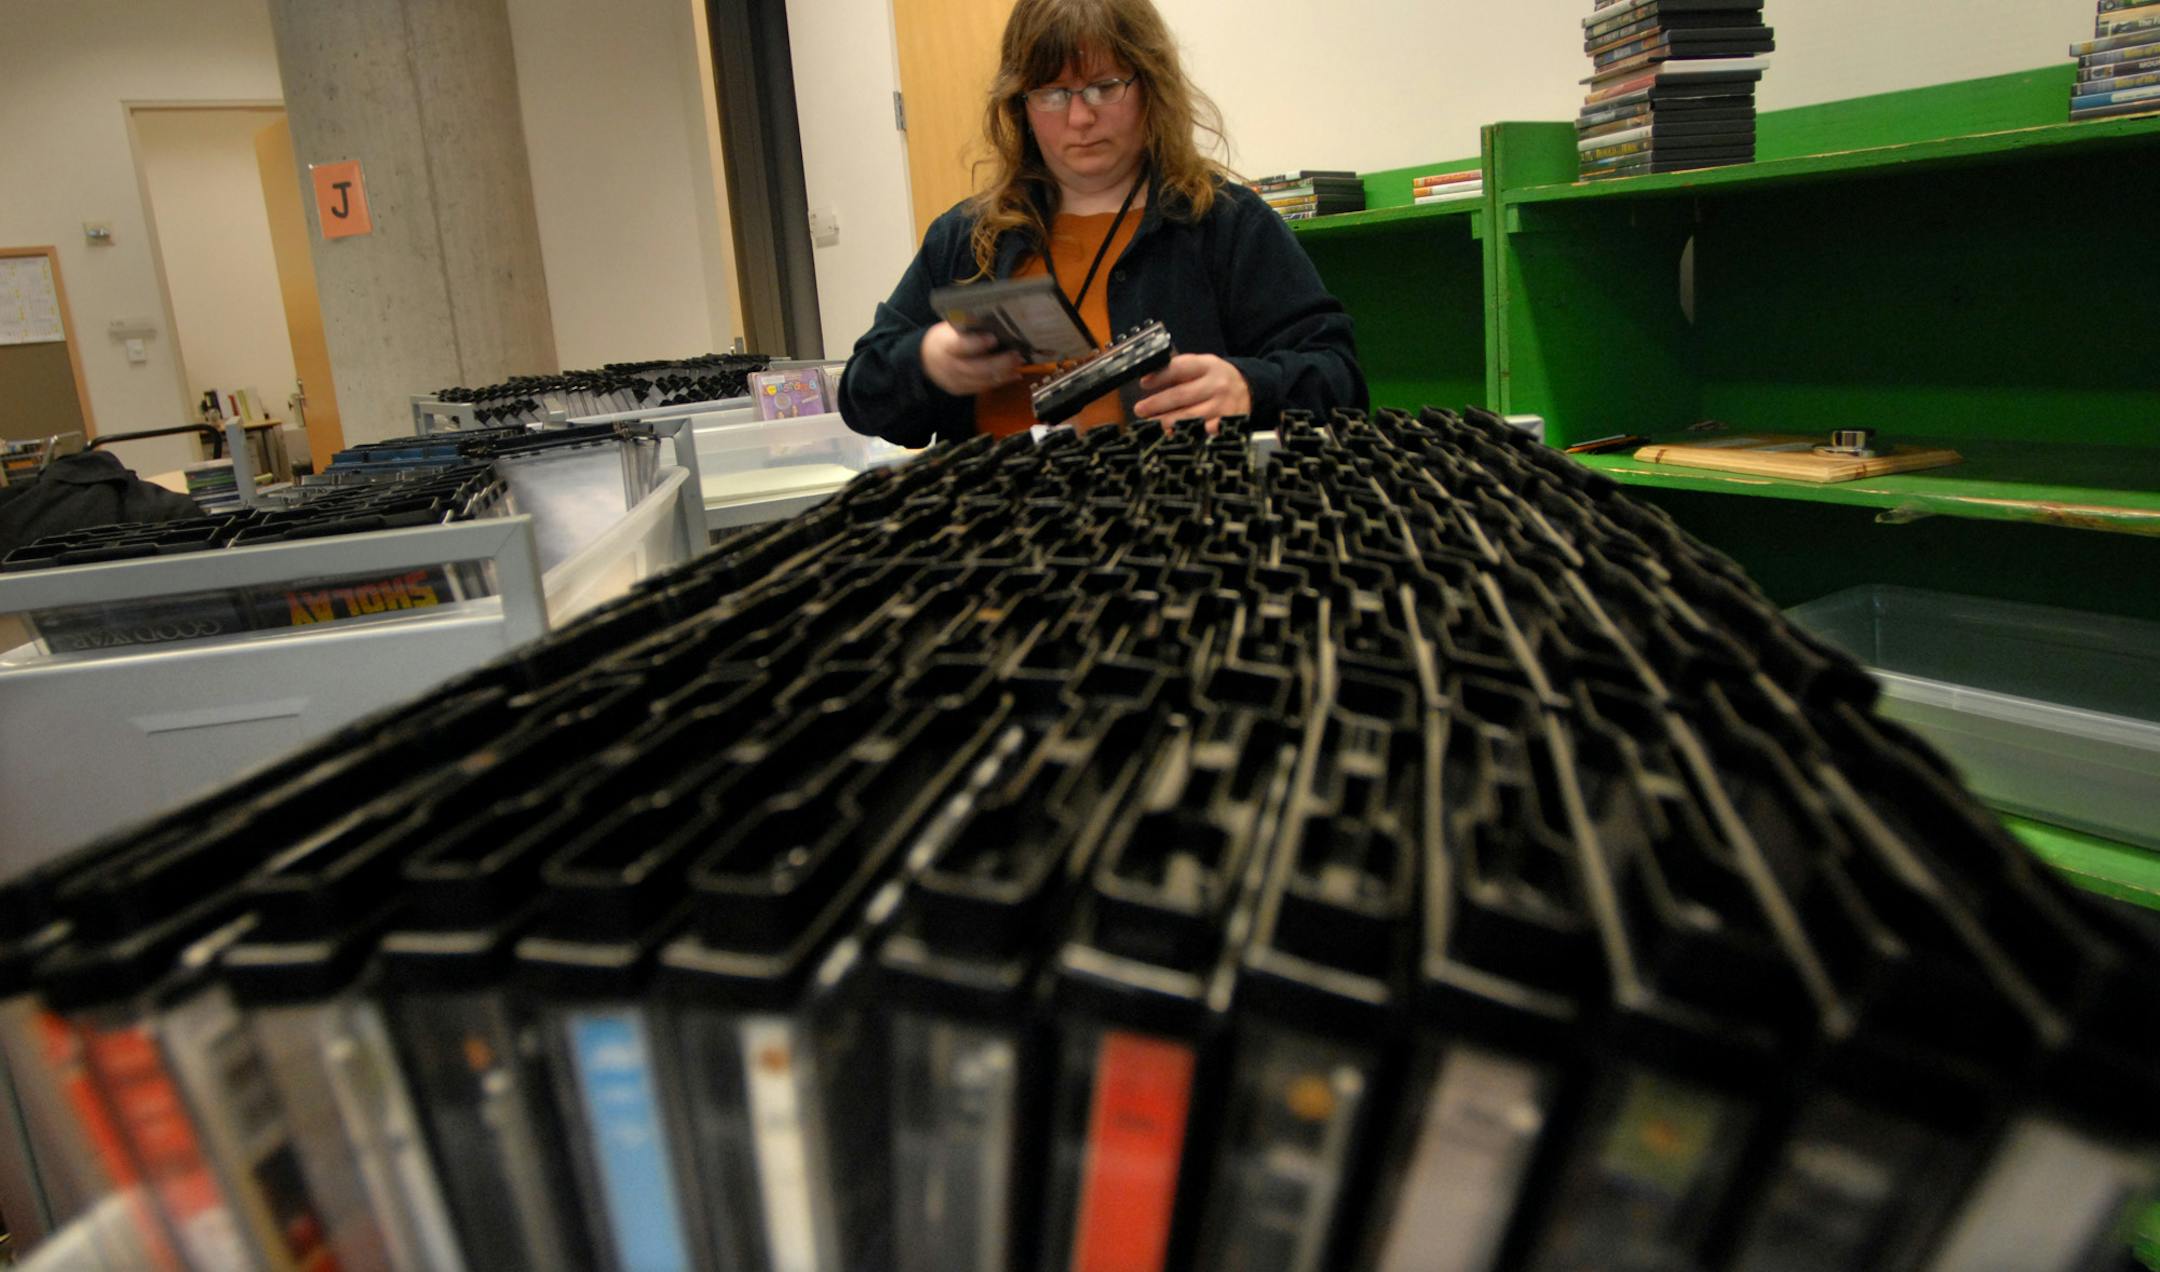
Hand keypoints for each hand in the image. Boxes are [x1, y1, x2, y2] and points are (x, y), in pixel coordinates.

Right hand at [921, 323, 1022, 395]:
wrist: (924, 360)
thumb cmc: (943, 339)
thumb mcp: (949, 328)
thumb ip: (968, 326)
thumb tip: (993, 320)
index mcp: (944, 345)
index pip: (960, 345)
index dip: (977, 343)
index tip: (993, 338)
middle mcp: (948, 365)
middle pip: (975, 368)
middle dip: (999, 362)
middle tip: (1016, 355)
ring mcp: (954, 381)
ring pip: (982, 380)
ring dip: (1003, 373)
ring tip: (1018, 363)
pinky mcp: (960, 390)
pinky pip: (982, 388)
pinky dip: (1000, 381)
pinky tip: (1013, 374)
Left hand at [1134, 354, 1249, 433]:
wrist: (1248, 389)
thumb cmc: (1215, 378)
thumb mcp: (1201, 366)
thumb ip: (1177, 369)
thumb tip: (1148, 378)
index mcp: (1208, 366)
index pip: (1180, 368)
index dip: (1160, 377)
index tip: (1143, 384)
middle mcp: (1216, 385)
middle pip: (1181, 395)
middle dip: (1157, 404)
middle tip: (1140, 410)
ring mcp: (1222, 406)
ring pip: (1189, 417)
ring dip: (1166, 422)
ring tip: (1150, 424)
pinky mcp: (1226, 424)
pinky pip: (1202, 432)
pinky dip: (1185, 434)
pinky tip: (1172, 436)